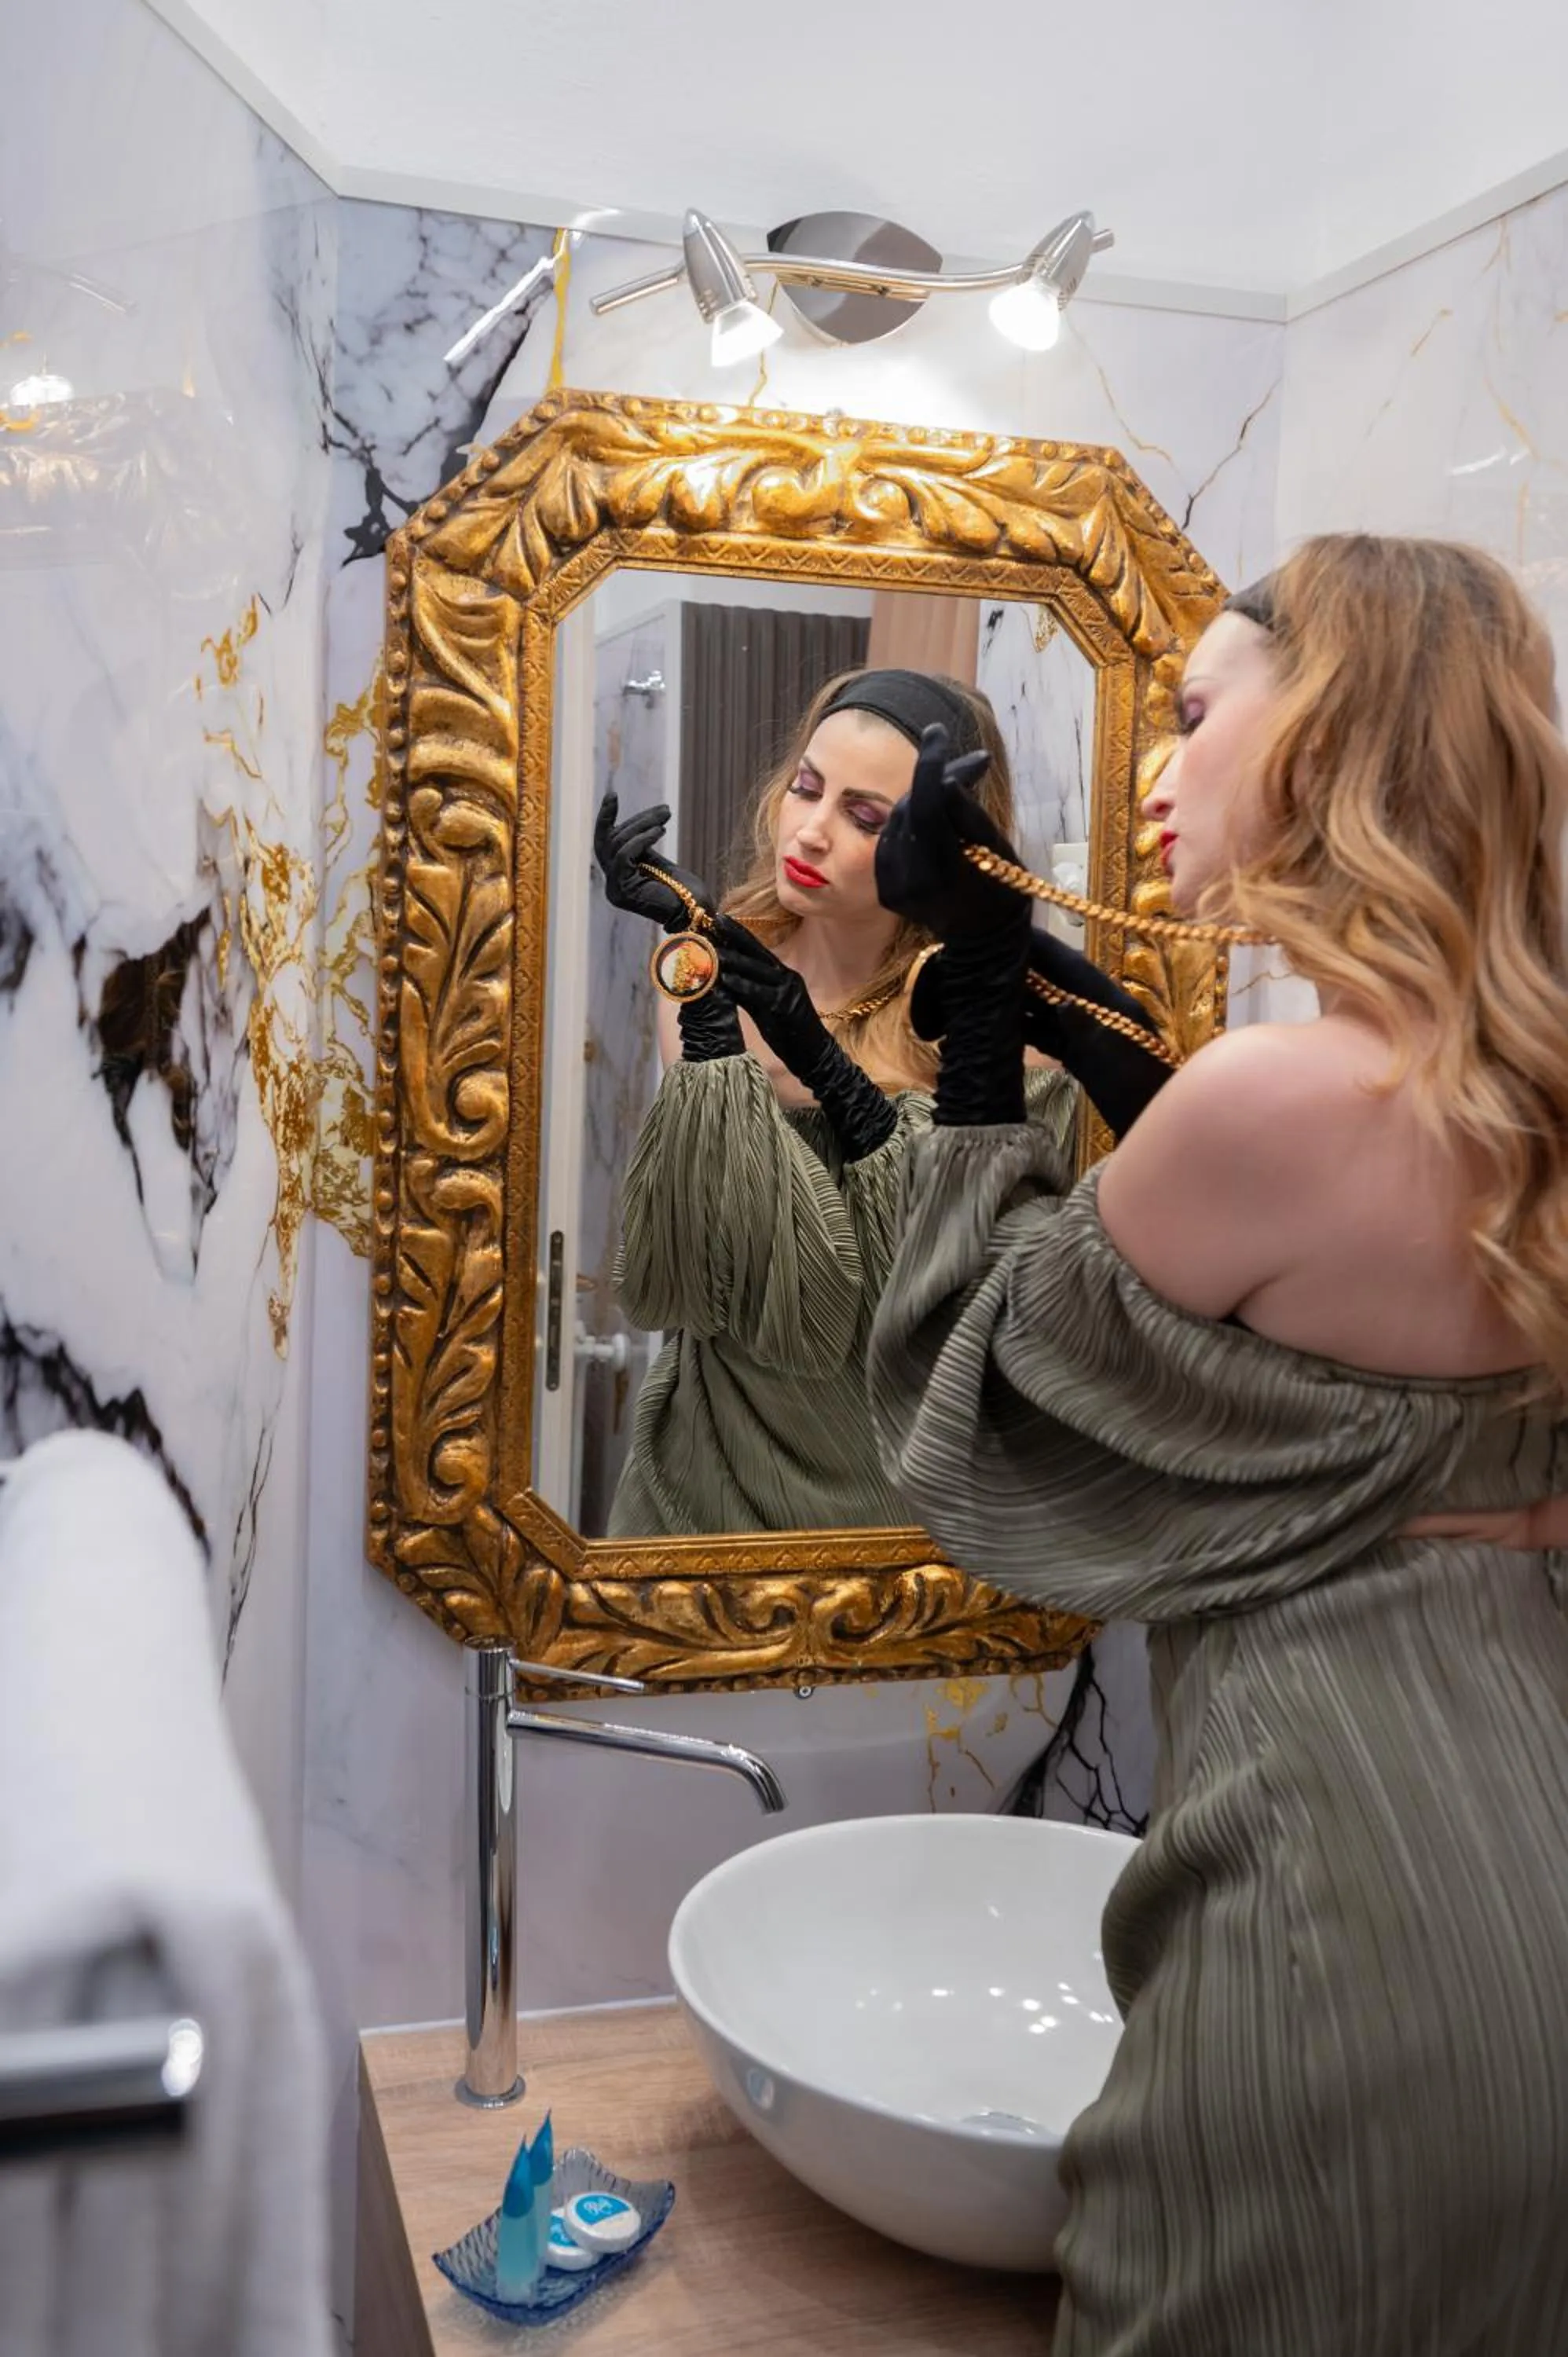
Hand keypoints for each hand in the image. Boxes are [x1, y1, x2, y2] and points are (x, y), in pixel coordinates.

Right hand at [593, 794, 714, 931]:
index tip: (612, 795)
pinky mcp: (622, 891)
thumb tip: (644, 823)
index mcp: (620, 876)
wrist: (697, 915)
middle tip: (665, 810)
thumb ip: (644, 848)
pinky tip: (660, 831)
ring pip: (616, 845)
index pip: (606, 843)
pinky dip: (641, 839)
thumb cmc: (685, 892)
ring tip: (666, 818)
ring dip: (642, 826)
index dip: (606, 818)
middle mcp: (613, 884)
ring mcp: (615, 889)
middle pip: (610, 840)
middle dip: (636, 820)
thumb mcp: (660, 863)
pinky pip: (624, 856)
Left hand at [710, 915, 895, 1159]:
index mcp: (784, 975)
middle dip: (735, 936)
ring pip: (757, 971)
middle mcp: (787, 978)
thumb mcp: (766, 1008)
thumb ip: (748, 993)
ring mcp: (787, 992)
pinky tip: (726, 979)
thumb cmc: (790, 1032)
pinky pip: (760, 994)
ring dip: (733, 959)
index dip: (739, 935)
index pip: (759, 951)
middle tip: (714, 921)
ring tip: (712, 949)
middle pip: (758, 953)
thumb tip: (725, 981)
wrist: (815, 1055)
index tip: (720, 921)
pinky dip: (742, 986)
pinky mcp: (785, 1008)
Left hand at [873, 724, 1024, 939]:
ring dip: (923, 802)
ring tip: (955, 797)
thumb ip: (965, 811)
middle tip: (972, 766)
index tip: (935, 731)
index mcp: (941, 868)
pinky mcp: (884, 889)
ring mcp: (891, 886)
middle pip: (911, 808)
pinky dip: (911, 826)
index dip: (931, 763)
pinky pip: (892, 842)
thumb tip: (943, 777)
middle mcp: (908, 878)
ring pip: (898, 822)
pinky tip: (934, 825)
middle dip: (935, 782)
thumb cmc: (1002, 889)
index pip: (927, 802)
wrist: (983, 939)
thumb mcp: (995, 846)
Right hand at [907, 926, 1169, 1140]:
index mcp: (1114, 1004)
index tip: (1011, 931)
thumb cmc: (1141, 1097)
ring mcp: (1090, 1035)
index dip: (1043, 948)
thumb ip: (1088, 1031)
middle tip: (983, 957)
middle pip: (1056, 982)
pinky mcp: (1082, 1058)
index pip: (1072, 967)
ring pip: (1048, 1008)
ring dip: (1019, 998)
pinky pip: (1048, 1035)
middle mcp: (1100, 1012)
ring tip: (982, 986)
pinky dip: (1026, 1028)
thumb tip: (1062, 1003)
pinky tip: (1000, 1024)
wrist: (1154, 1127)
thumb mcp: (1115, 1063)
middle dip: (1024, 968)